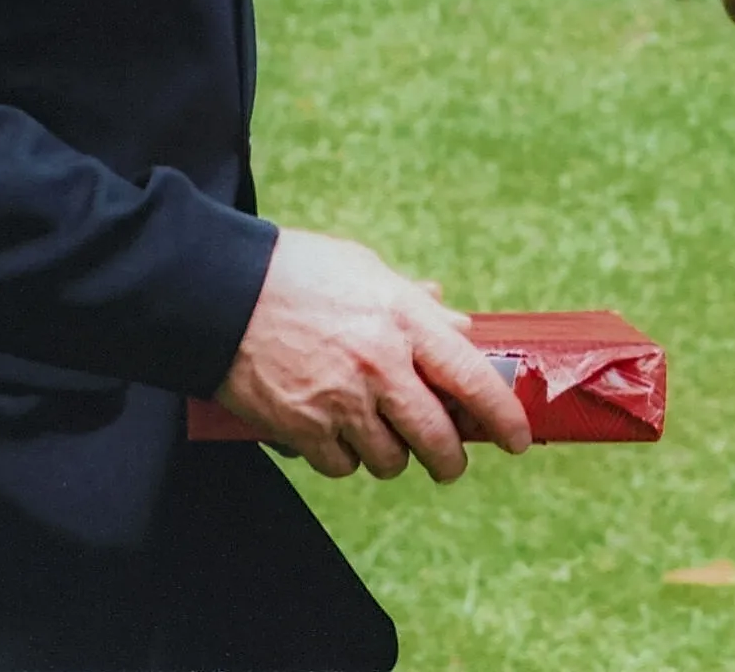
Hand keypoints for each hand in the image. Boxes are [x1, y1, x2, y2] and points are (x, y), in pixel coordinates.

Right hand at [215, 229, 531, 481]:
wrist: (218, 291)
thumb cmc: (294, 271)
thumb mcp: (364, 269)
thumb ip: (414, 303)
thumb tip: (457, 324)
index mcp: (402, 319)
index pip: (472, 379)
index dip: (503, 416)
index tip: (517, 438)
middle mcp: (379, 365)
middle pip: (437, 437)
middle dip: (451, 459)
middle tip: (450, 462)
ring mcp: (341, 401)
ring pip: (391, 460)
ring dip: (394, 457)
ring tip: (382, 439)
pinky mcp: (302, 428)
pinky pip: (342, 466)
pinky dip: (344, 459)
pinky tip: (336, 436)